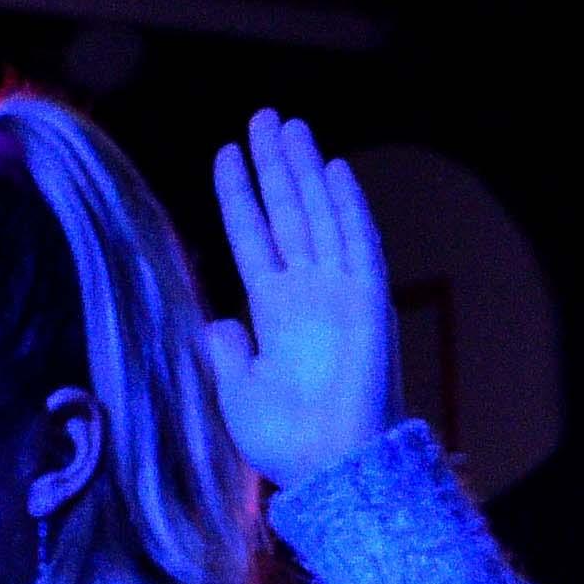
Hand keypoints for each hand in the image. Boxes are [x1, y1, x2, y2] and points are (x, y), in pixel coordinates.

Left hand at [201, 110, 401, 485]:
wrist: (329, 467)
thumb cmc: (286, 440)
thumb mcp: (236, 392)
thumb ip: (226, 353)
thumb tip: (214, 322)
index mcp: (273, 310)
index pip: (253, 236)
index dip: (238, 195)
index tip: (226, 154)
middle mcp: (306, 292)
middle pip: (287, 212)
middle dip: (274, 164)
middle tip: (263, 117)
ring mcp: (338, 292)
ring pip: (319, 215)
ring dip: (304, 171)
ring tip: (289, 125)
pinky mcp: (368, 301)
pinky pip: (358, 243)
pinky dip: (347, 206)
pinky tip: (334, 169)